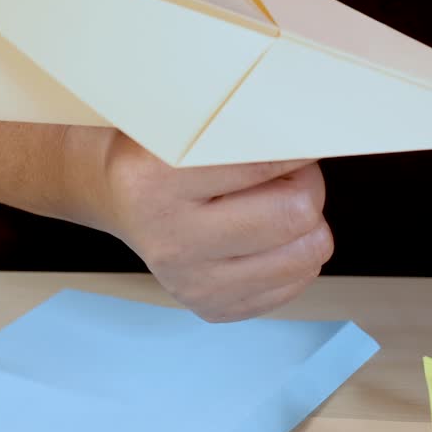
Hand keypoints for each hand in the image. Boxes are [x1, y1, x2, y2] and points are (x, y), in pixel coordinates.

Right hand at [61, 128, 332, 321]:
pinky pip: (295, 284)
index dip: (300, 147)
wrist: (122, 201)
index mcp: (159, 182)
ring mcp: (192, 282)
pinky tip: (265, 239)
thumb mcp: (182, 124)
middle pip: (296, 213)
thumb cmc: (162, 156)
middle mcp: (173, 240)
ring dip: (305, 226)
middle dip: (305, 186)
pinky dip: (292, 257)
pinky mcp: (212, 307)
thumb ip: (235, 124)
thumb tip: (310, 126)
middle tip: (287, 175)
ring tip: (277, 206)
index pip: (265, 162)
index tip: (307, 137)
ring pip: (305, 254)